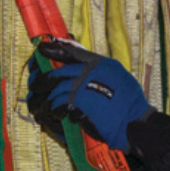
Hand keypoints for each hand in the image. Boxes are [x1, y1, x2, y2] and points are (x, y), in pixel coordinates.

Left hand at [27, 40, 152, 152]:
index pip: (73, 53)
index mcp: (100, 63)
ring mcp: (82, 86)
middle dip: (43, 80)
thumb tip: (85, 71)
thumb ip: (101, 73)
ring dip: (46, 99)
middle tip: (35, 86)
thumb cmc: (131, 103)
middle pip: (59, 72)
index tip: (41, 49)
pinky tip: (53, 114)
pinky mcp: (78, 102)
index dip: (56, 49)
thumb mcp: (119, 78)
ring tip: (41, 106)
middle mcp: (89, 72)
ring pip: (56, 89)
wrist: (133, 120)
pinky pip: (59, 104)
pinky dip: (54, 110)